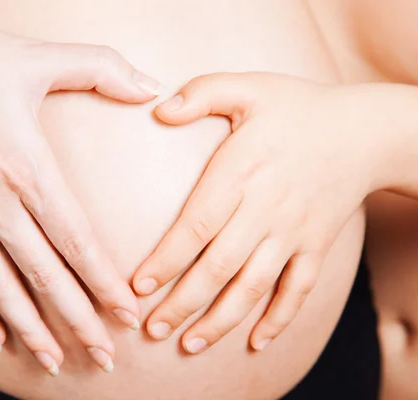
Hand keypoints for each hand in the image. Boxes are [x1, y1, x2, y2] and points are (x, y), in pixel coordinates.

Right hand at [0, 7, 159, 374]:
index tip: (127, 315)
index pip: (76, 241)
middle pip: (44, 276)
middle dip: (78, 320)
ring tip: (54, 361)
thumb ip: (100, 68)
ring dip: (30, 328)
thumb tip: (151, 86)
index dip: (105, 283)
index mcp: (27, 168)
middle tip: (104, 356)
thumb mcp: (36, 57)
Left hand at [133, 73, 382, 353]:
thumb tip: (158, 109)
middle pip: (218, 268)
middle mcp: (265, 210)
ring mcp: (293, 232)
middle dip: (182, 304)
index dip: (165, 260)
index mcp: (241, 173)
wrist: (365, 130)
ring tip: (190, 344)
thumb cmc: (299, 108)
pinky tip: (256, 342)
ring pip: (254, 288)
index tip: (138, 286)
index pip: (195, 226)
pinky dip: (279, 320)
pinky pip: (299, 290)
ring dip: (221, 321)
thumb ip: (202, 93)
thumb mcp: (249, 86)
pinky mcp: (316, 245)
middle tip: (151, 330)